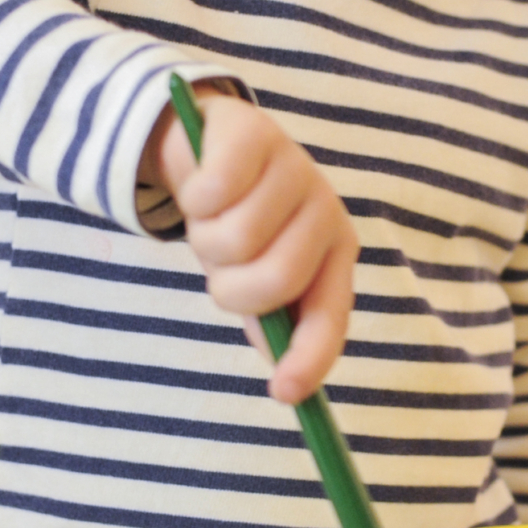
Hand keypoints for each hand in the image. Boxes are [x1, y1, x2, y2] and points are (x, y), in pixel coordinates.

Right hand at [142, 86, 356, 404]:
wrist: (212, 144)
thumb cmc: (241, 221)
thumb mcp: (256, 272)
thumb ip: (271, 317)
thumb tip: (286, 377)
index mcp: (334, 254)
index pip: (329, 316)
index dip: (309, 357)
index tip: (282, 392)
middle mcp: (325, 212)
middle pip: (276, 280)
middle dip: (230, 287)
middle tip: (218, 268)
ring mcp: (296, 170)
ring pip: (236, 240)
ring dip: (205, 243)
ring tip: (210, 223)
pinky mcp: (256, 135)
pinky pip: (212, 193)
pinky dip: (193, 201)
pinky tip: (200, 188)